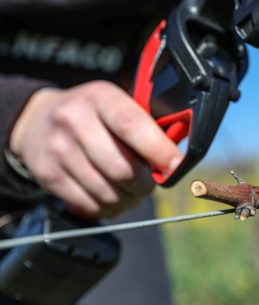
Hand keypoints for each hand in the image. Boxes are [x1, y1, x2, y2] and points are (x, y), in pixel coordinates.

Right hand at [9, 81, 182, 217]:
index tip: (176, 166)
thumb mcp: (115, 103)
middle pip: (121, 168)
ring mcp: (59, 149)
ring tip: (131, 191)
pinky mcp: (48, 176)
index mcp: (100, 97)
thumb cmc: (90, 113)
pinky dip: (108, 207)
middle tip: (149, 183)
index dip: (158, 149)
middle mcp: (75, 121)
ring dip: (128, 199)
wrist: (36, 120)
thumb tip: (172, 158)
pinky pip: (89, 205)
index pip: (132, 125)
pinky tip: (112, 197)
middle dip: (144, 183)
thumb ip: (143, 124)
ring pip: (107, 191)